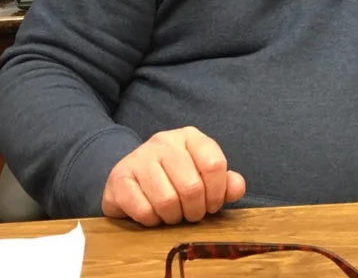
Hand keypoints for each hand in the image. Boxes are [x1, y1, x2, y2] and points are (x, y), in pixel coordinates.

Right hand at [101, 126, 246, 225]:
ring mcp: (139, 158)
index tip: (211, 204)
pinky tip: (152, 213)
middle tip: (190, 213)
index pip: (214, 164)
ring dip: (173, 217)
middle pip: (192, 187)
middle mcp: (164, 142)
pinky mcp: (120, 178)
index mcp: (189, 137)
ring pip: (167, 200)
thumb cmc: (172, 178)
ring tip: (171, 214)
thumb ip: (224, 182)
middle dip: (195, 210)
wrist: (129, 176)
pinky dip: (152, 220)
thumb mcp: (201, 176)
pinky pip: (143, 210)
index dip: (217, 193)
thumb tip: (237, 187)